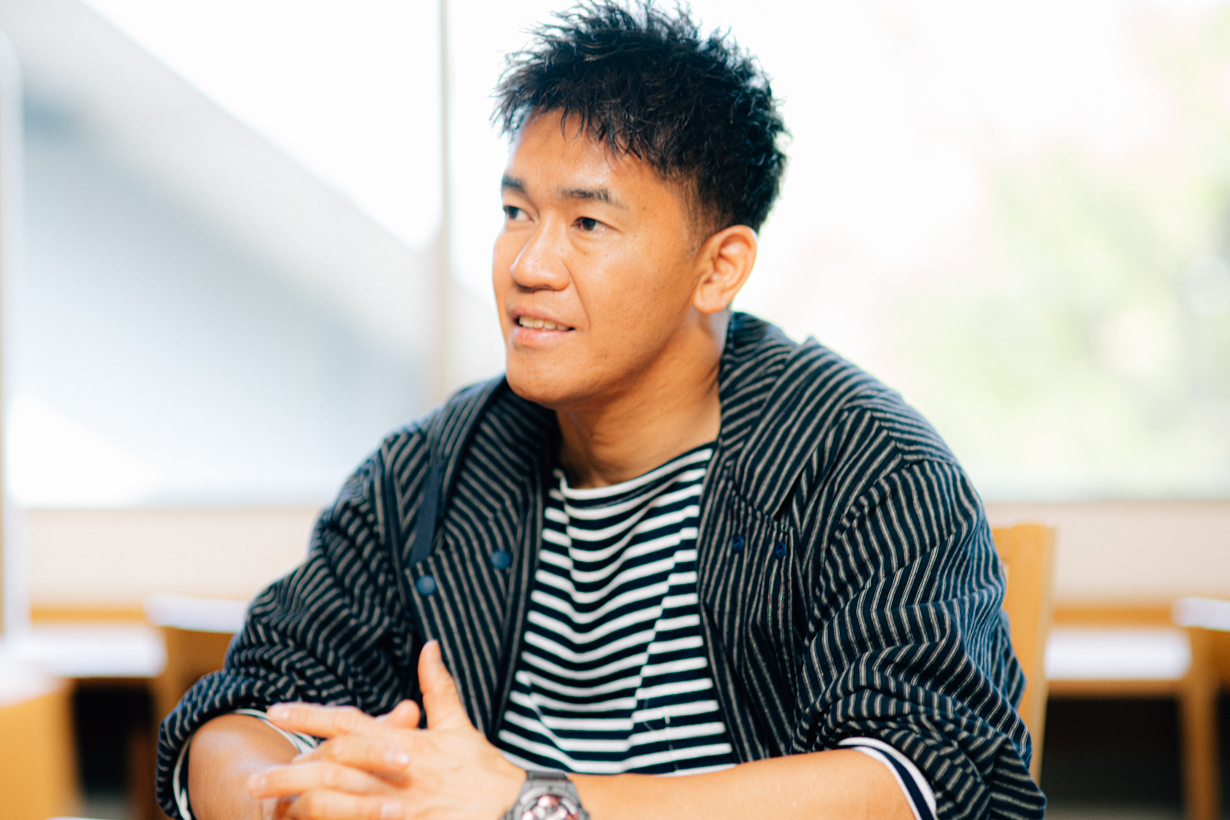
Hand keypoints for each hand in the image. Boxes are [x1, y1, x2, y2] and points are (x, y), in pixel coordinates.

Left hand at [249, 641, 524, 819]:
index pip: (351, 724)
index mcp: (407, 743)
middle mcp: (398, 774)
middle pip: (335, 770)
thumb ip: (437, 687)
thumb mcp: (460, 726)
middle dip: (293, 774)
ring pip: (342, 807)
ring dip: (302, 807)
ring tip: (268, 808)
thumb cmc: (485, 769)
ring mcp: (401, 809)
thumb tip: (428, 646)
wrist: (516, 810)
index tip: (277, 710)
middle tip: (254, 778)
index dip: (312, 716)